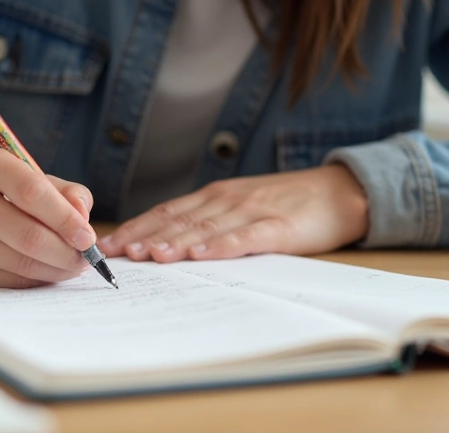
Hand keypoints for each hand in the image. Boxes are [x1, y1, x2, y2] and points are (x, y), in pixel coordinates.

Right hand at [0, 148, 96, 287]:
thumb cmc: (15, 194)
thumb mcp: (44, 181)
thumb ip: (70, 194)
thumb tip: (82, 217)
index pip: (32, 192)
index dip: (65, 219)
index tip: (88, 238)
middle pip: (27, 235)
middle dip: (66, 252)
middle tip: (87, 259)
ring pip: (19, 262)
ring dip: (56, 269)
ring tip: (73, 266)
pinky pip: (7, 280)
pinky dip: (36, 280)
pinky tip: (48, 271)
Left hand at [98, 165, 368, 262]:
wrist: (339, 192)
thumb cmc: (287, 203)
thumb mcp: (243, 206)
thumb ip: (211, 221)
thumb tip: (168, 245)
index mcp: (216, 196)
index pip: (167, 212)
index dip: (137, 227)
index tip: (109, 245)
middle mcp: (227, 200)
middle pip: (179, 220)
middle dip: (145, 237)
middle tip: (117, 254)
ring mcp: (252, 211)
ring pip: (205, 228)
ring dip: (175, 241)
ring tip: (150, 256)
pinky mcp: (278, 226)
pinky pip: (245, 237)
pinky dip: (220, 246)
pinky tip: (201, 255)